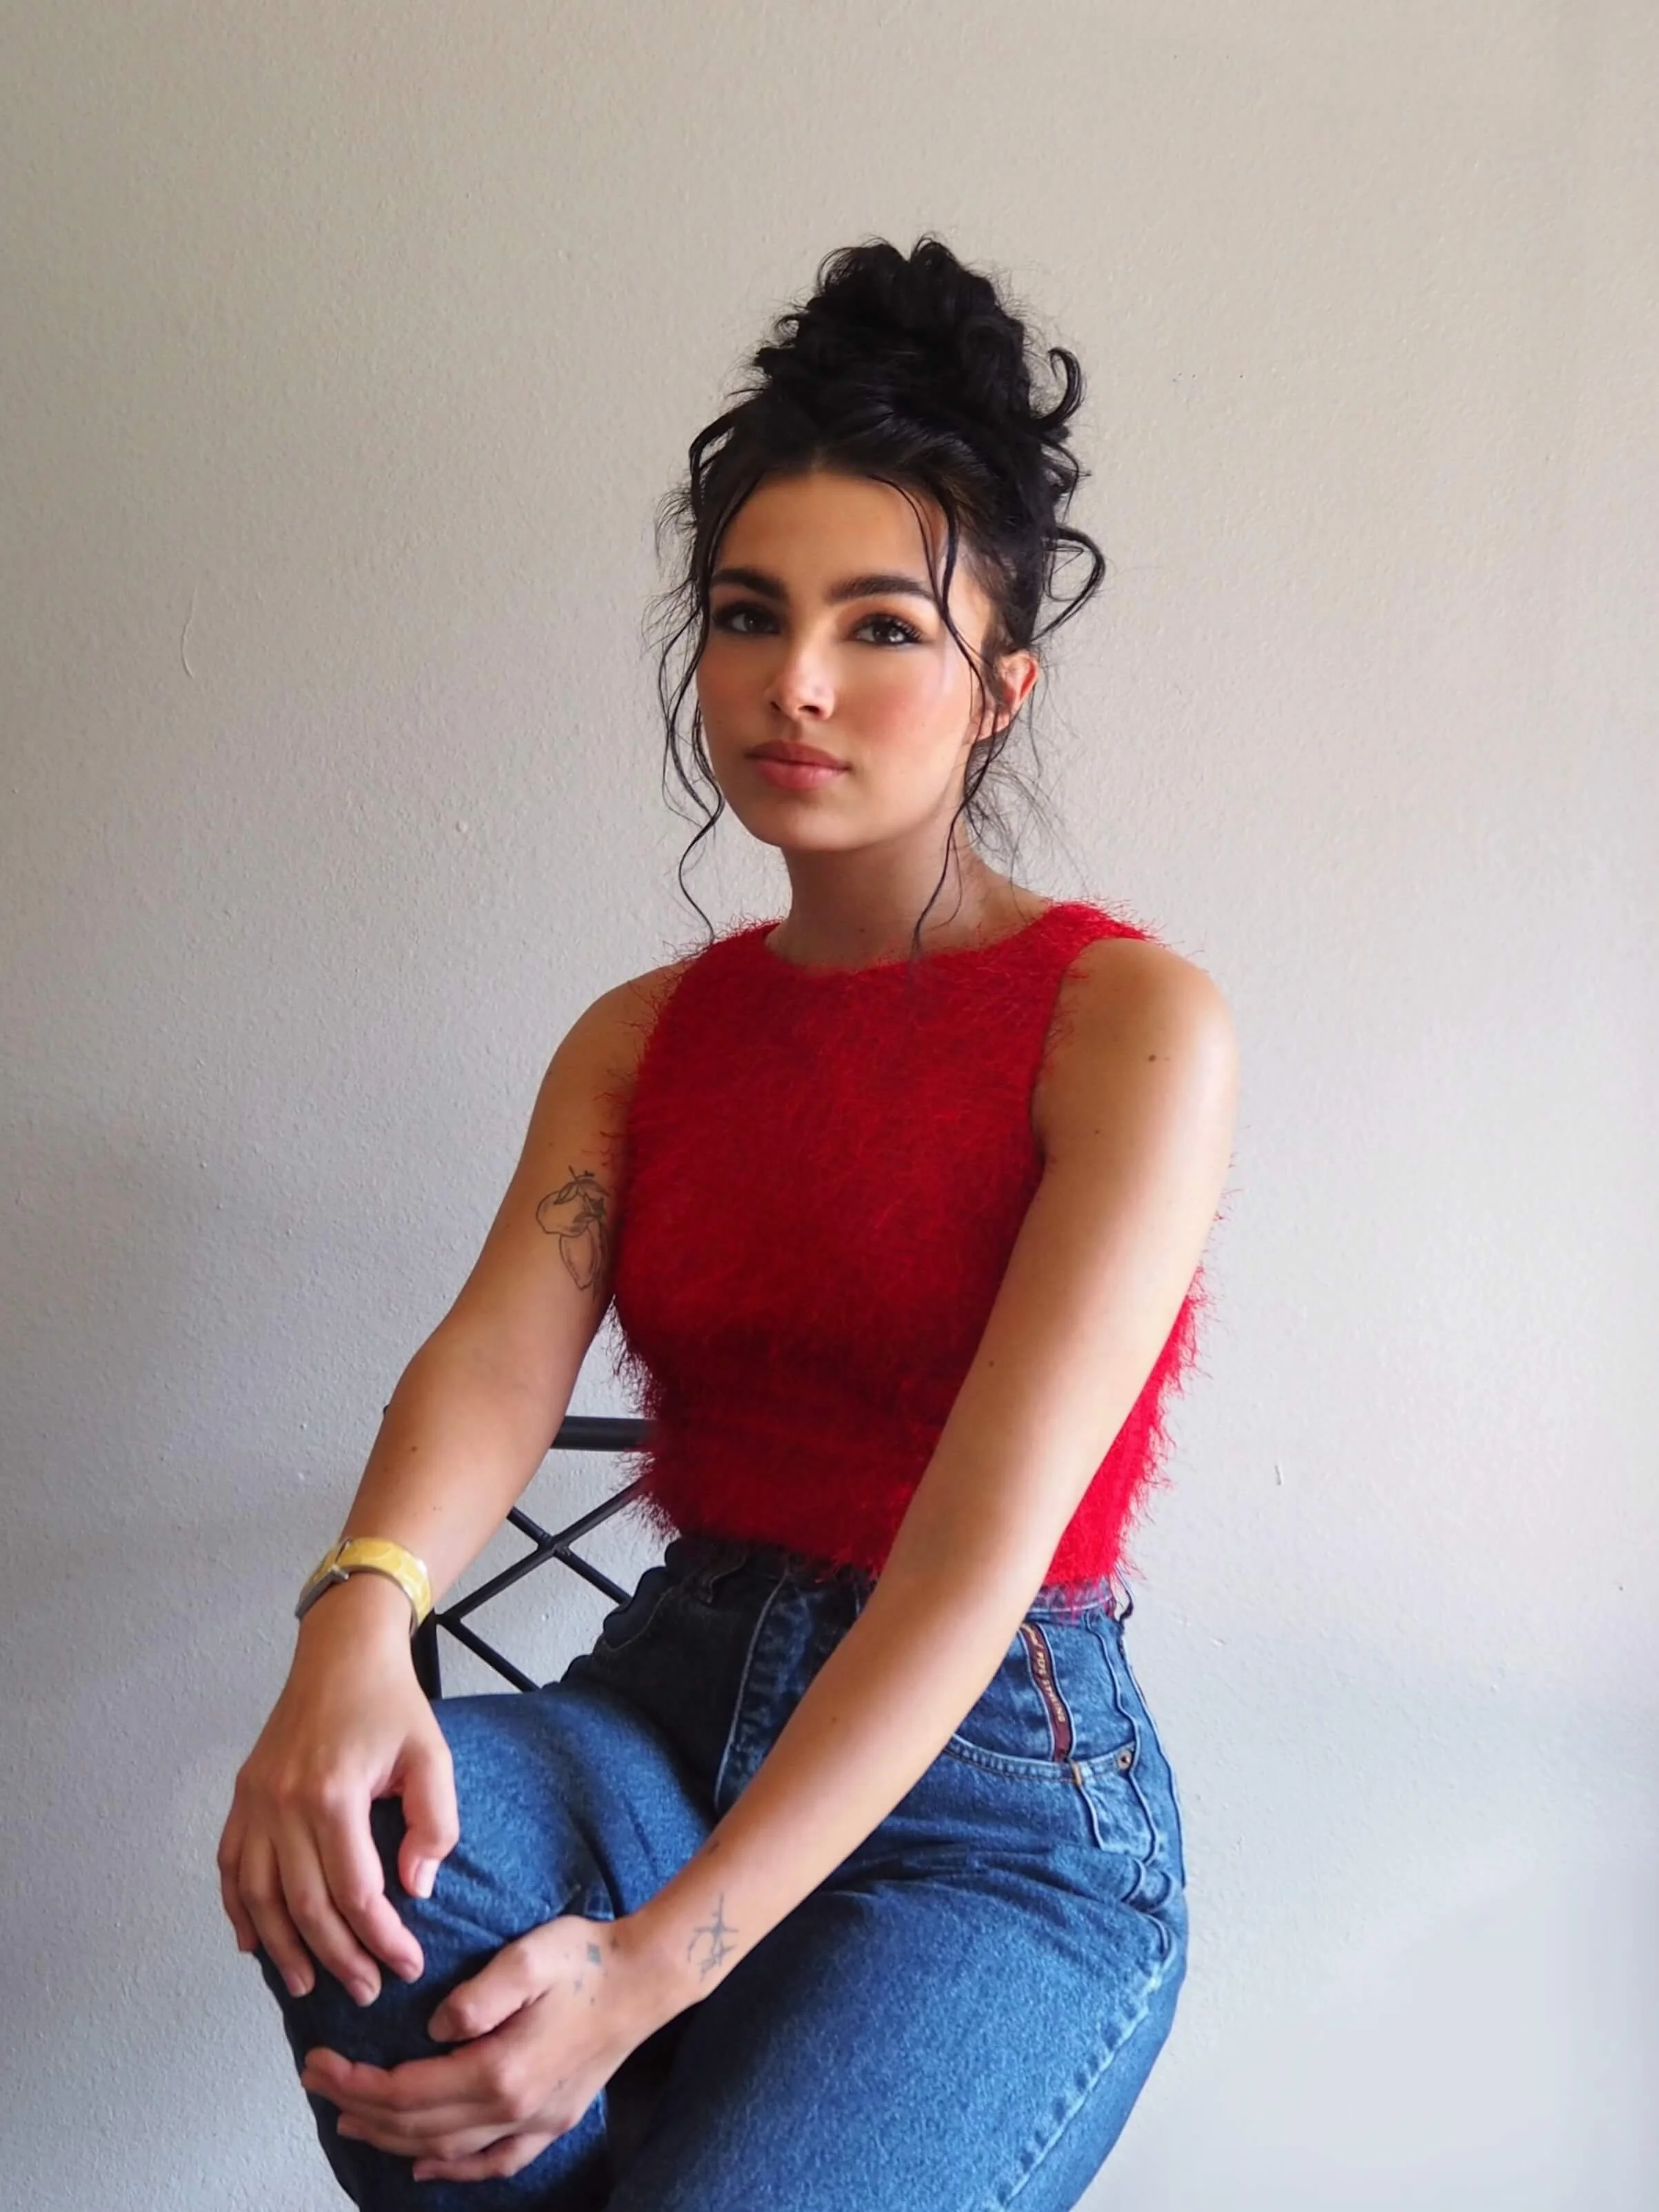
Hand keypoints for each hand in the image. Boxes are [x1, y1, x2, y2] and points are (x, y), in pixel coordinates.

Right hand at [217, 1573, 458, 2003]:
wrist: (342, 1651)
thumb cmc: (393, 1704)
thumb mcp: (432, 1756)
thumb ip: (433, 1824)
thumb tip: (414, 1890)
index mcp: (333, 1794)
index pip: (356, 1893)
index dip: (382, 1939)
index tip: (408, 1966)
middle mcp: (283, 1803)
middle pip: (305, 1905)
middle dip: (338, 1958)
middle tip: (367, 1991)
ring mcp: (255, 1800)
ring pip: (258, 1896)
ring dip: (281, 1948)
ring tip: (308, 1984)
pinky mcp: (243, 1795)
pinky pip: (230, 1865)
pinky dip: (238, 1909)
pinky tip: (253, 1943)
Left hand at [299, 1914, 666, 2183]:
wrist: (645, 1978)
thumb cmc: (585, 1958)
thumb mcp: (528, 1957)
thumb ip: (477, 1996)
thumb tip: (433, 2029)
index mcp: (499, 2070)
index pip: (407, 2091)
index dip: (355, 2083)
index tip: (317, 2064)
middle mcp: (512, 2110)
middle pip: (418, 2126)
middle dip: (361, 2108)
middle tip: (319, 2086)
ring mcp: (534, 2123)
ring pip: (447, 2151)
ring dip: (394, 2141)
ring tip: (353, 2121)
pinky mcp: (552, 2122)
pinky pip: (493, 2165)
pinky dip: (453, 2172)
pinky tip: (427, 2168)